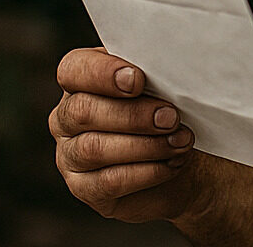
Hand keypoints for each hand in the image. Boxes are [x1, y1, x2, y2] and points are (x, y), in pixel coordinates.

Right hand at [49, 47, 196, 221]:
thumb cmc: (169, 114)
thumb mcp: (163, 88)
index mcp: (81, 81)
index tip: (138, 80)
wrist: (185, 162)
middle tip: (171, 117)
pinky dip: (147, 171)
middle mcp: (67, 117)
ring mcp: (70, 154)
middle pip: (83, 111)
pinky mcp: (85, 188)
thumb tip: (167, 64)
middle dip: (133, 115)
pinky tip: (172, 163)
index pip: (73, 69)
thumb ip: (154, 75)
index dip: (102, 74)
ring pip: (95, 148)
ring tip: (180, 141)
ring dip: (145, 145)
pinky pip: (109, 181)